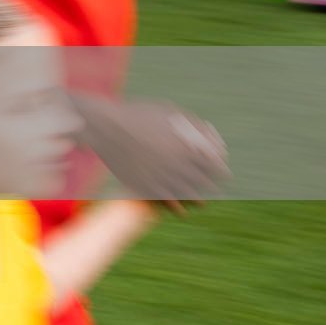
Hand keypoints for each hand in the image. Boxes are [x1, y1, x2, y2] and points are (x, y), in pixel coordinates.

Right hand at [71, 93, 227, 212]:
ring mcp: (161, 177)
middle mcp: (178, 163)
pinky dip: (176, 208)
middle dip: (212, 187)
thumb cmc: (138, 116)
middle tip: (213, 189)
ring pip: (189, 196)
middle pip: (206, 183)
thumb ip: (196, 128)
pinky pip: (166, 203)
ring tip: (201, 204)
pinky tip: (180, 211)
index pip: (217, 166)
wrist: (104, 126)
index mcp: (188, 145)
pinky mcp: (145, 187)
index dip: (221, 170)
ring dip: (197, 200)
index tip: (221, 174)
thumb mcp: (171, 113)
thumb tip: (215, 144)